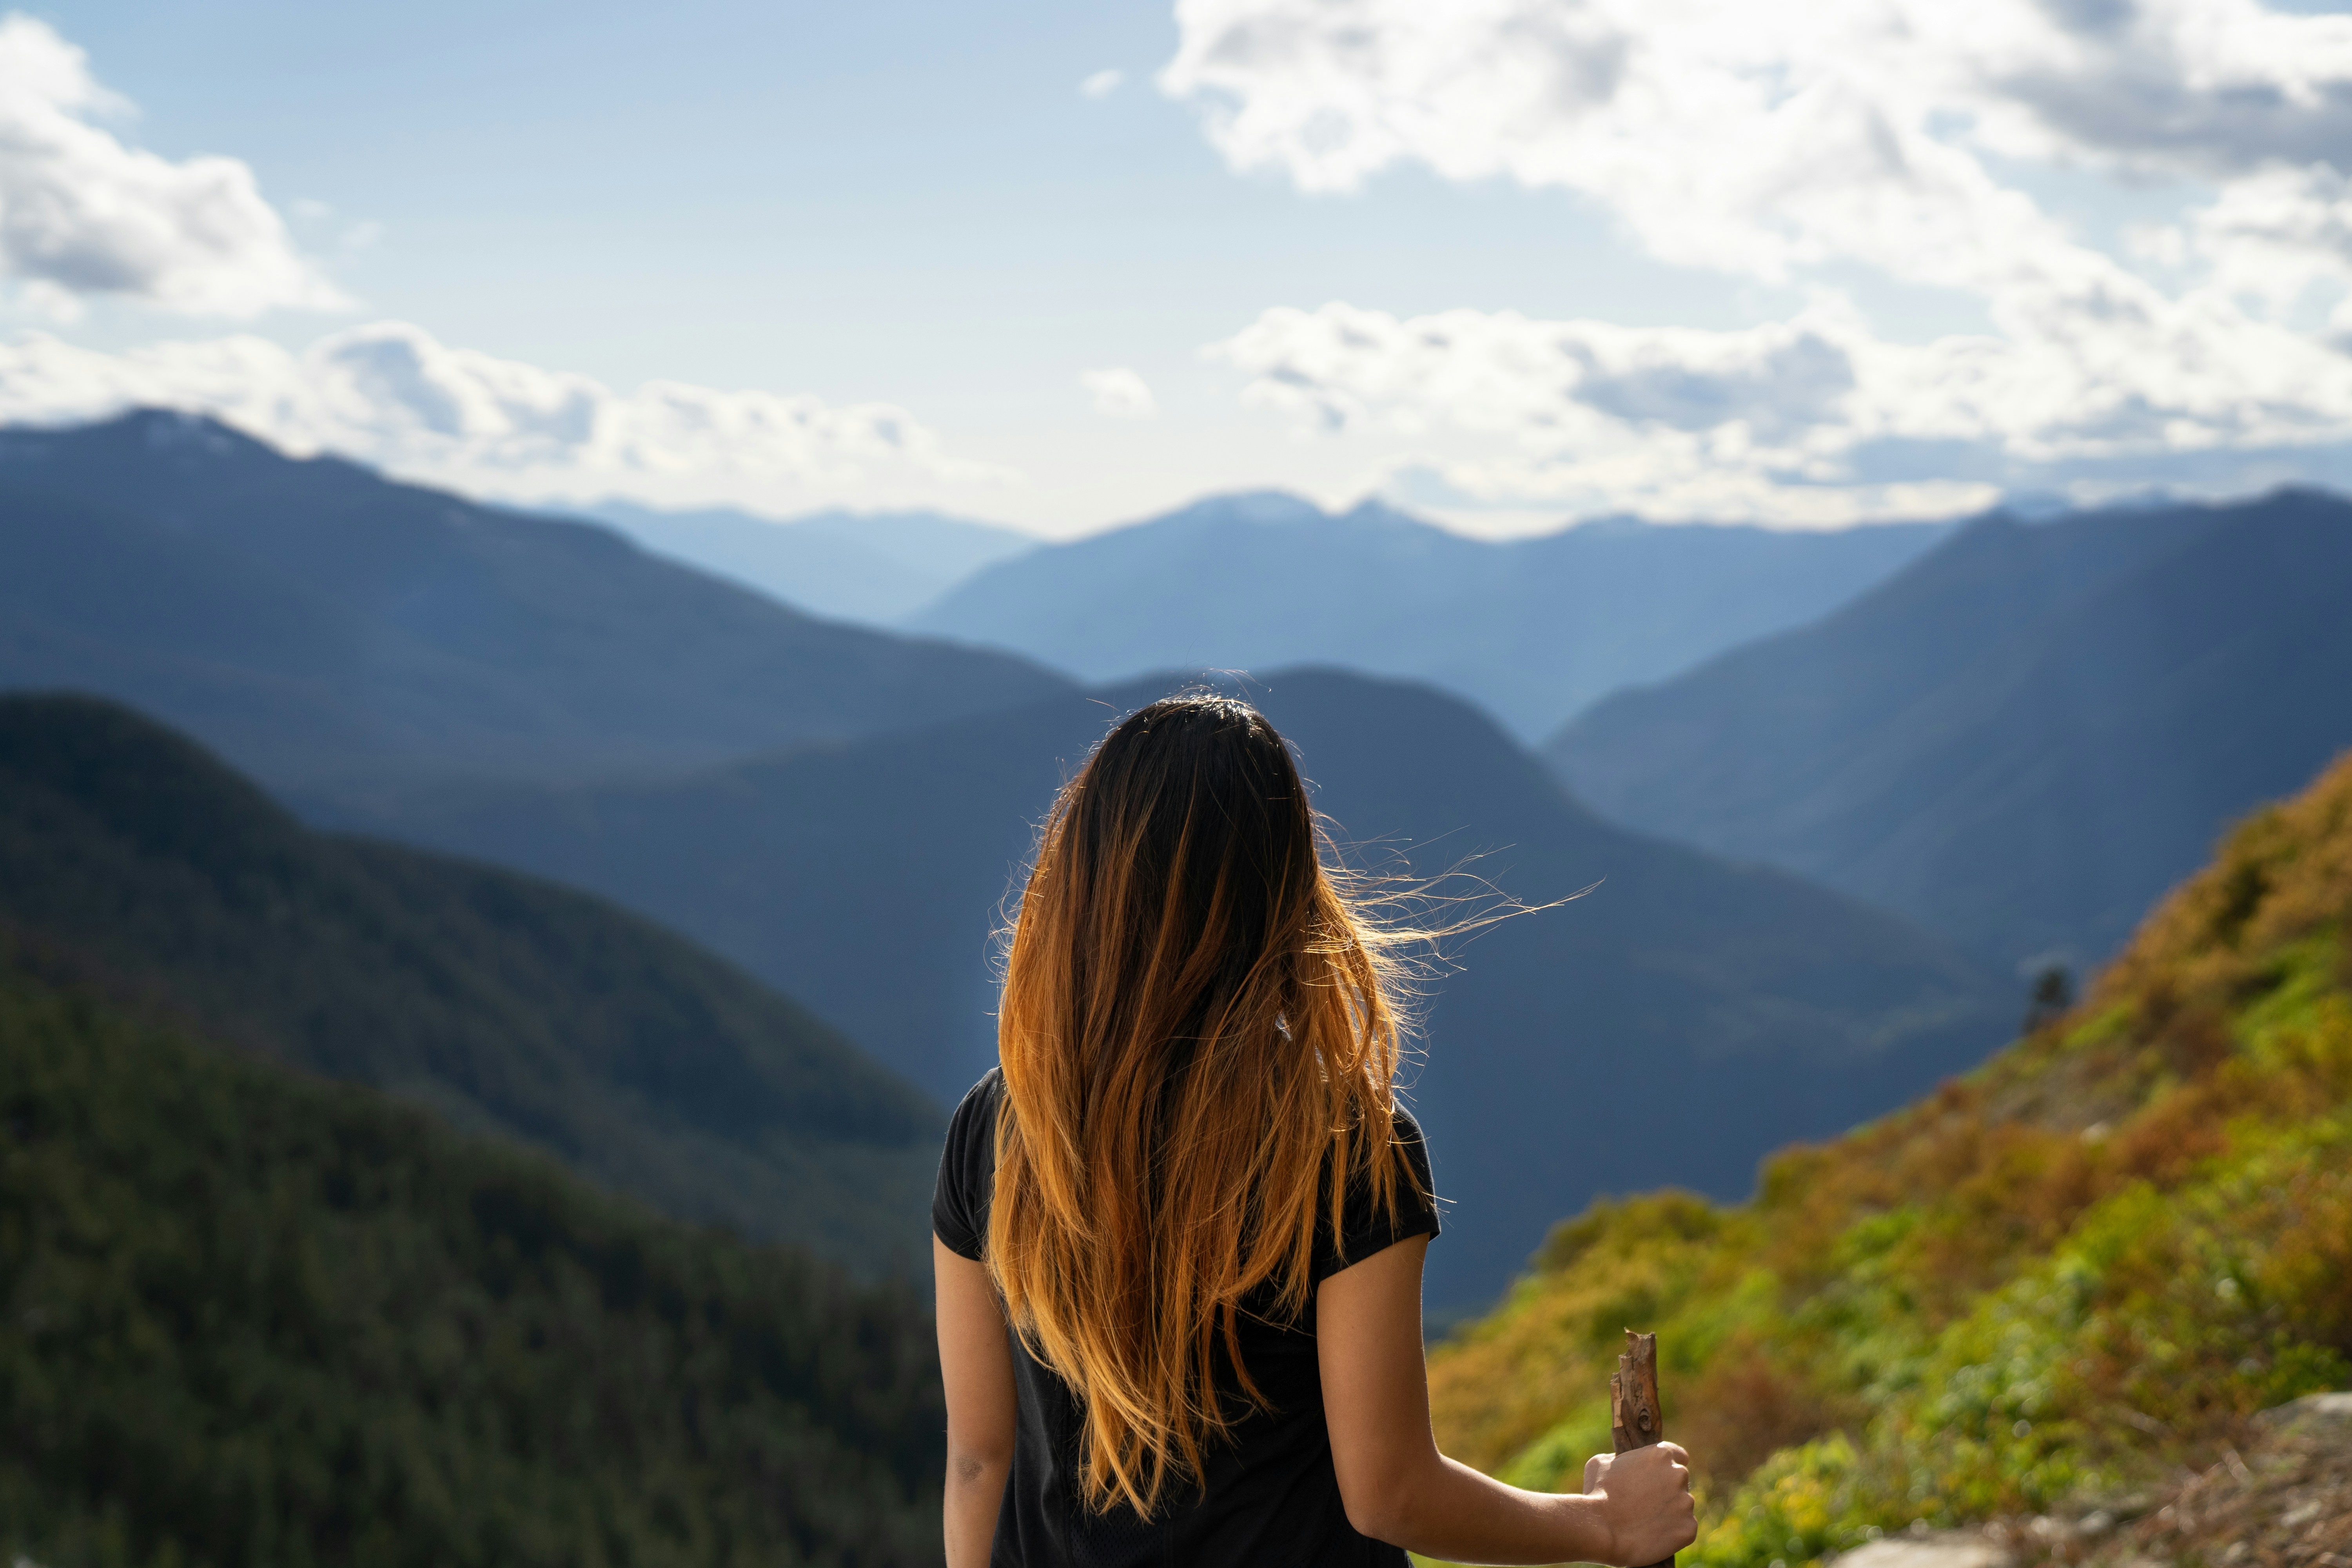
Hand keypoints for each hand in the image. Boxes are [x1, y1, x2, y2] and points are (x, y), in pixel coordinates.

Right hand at [1581, 1444, 1695, 1565]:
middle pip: (1680, 1482)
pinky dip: (1673, 1533)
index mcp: (1661, 1454)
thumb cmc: (1597, 1493)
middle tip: (1646, 1504)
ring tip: (1646, 1522)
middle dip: (1667, 1491)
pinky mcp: (1688, 1528)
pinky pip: (1685, 1529)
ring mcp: (1686, 1502)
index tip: (1660, 1478)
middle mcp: (1678, 1475)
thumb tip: (1626, 1466)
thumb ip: (1620, 1459)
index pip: (1679, 1456)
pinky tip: (1654, 1535)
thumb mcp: (1602, 1463)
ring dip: (1670, 1512)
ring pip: (1682, 1507)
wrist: (1600, 1529)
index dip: (1667, 1468)